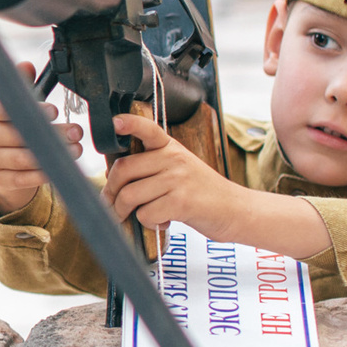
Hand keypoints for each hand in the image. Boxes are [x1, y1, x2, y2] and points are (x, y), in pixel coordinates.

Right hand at [0, 61, 81, 215]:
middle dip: (52, 134)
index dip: (30, 110)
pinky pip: (23, 179)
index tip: (54, 111)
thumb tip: (25, 65)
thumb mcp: (20, 103)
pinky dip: (43, 174)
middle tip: (76, 132)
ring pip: (23, 158)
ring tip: (76, 149)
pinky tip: (60, 168)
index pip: (4, 108)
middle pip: (19, 135)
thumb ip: (23, 85)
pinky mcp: (1, 179)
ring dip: (52, 155)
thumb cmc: (17, 125)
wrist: (5, 162)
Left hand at [101, 111, 242, 234]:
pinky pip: (145, 214)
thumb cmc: (203, 193)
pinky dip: (147, 223)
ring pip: (130, 195)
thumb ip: (154, 168)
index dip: (129, 124)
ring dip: (125, 212)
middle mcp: (173, 158)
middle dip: (111, 192)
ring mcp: (178, 179)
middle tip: (112, 205)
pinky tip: (161, 222)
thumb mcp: (181, 170)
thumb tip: (116, 180)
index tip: (115, 122)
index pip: (148, 129)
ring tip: (136, 217)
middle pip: (124, 170)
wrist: (236, 210)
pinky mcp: (181, 202)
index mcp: (171, 148)